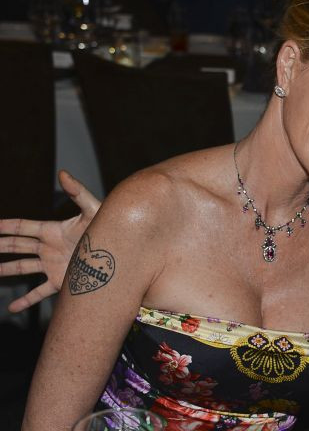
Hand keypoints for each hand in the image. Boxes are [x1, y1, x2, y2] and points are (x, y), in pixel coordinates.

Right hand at [0, 171, 101, 311]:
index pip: (23, 227)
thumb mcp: (92, 209)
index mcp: (53, 230)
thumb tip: (63, 172)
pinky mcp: (61, 282)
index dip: (6, 226)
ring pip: (22, 268)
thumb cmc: (111, 229)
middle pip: (17, 246)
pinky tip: (11, 309)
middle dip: (0, 246)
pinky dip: (25, 301)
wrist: (124, 256)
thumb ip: (77, 192)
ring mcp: (53, 265)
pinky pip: (38, 293)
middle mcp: (50, 248)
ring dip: (6, 271)